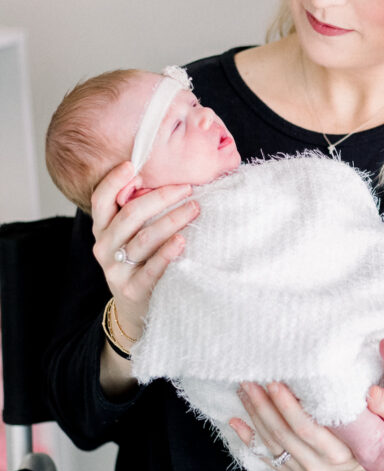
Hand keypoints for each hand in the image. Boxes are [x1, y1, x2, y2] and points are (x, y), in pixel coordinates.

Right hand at [90, 161, 198, 336]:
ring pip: (143, 239)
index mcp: (103, 229)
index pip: (101, 200)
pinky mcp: (132, 290)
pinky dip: (167, 253)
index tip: (132, 163)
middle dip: (160, 197)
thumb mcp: (132, 236)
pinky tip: (182, 241)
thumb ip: (141, 213)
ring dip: (171, 220)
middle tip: (187, 188)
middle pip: (129, 215)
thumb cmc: (141, 261)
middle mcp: (104, 247)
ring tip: (195, 208)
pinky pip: (151, 269)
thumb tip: (172, 177)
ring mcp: (116, 270)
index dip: (113, 181)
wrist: (135, 308)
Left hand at [230, 382, 364, 470]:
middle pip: (284, 434)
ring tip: (243, 390)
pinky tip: (236, 420)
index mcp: (343, 452)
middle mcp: (323, 467)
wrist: (382, 454)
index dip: (287, 405)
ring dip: (254, 415)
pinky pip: (267, 458)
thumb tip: (371, 393)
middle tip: (250, 380)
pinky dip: (249, 439)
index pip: (307, 427)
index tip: (274, 381)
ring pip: (272, 444)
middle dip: (263, 405)